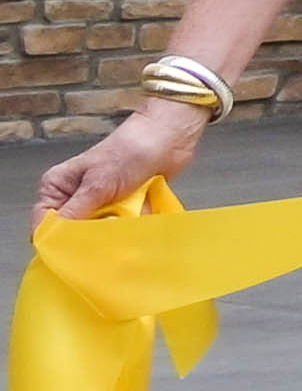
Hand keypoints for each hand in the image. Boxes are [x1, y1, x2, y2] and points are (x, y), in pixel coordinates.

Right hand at [34, 100, 203, 223]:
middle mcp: (74, 198)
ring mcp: (99, 204)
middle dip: (90, 236)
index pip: (45, 223)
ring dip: (113, 232)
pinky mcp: (121, 208)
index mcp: (57, 188)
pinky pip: (119, 229)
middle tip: (107, 230)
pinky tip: (138, 220)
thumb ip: (76, 212)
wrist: (167, 138)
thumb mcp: (98, 184)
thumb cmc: (129, 151)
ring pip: (98, 234)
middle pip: (72, 232)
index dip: (56, 240)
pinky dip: (129, 228)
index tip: (72, 251)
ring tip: (126, 219)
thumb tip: (57, 239)